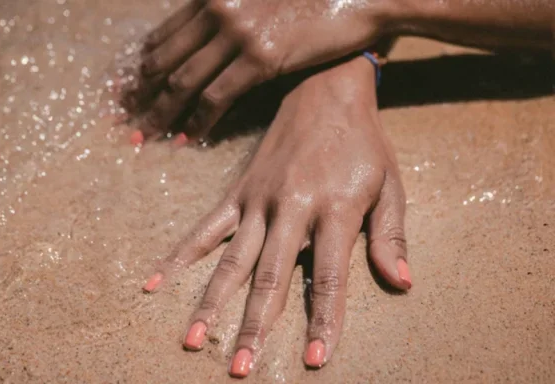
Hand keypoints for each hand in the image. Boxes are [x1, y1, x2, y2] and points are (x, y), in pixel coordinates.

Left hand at [124, 0, 395, 141]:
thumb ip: (230, 13)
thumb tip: (208, 40)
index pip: (164, 34)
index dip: (142, 65)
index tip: (128, 88)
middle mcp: (217, 9)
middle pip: (164, 58)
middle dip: (140, 92)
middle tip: (124, 117)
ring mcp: (237, 33)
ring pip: (182, 81)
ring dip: (160, 112)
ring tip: (144, 136)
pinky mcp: (260, 57)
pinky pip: (216, 96)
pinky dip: (197, 120)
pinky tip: (186, 137)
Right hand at [141, 57, 411, 376]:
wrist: (324, 89)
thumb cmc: (363, 142)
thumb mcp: (390, 184)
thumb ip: (390, 235)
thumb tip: (402, 283)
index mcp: (334, 208)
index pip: (328, 276)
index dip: (323, 320)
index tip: (315, 358)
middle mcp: (290, 207)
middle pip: (270, 276)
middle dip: (255, 325)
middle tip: (240, 366)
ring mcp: (258, 199)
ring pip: (232, 259)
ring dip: (211, 301)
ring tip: (193, 339)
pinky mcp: (238, 192)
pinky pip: (205, 229)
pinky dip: (180, 256)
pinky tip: (156, 281)